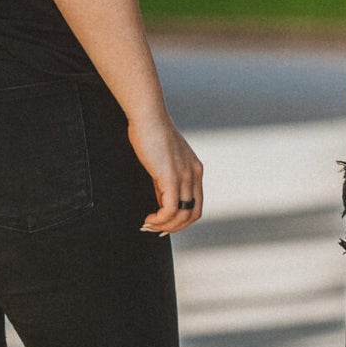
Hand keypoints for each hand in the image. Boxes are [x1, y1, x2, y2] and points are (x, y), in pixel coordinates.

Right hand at [128, 111, 203, 233]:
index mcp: (195, 170)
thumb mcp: (164, 160)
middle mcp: (195, 174)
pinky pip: (170, 210)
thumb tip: (161, 199)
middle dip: (175, 227)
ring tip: (148, 225)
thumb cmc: (151, 133)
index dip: (182, 220)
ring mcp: (185, 176)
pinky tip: (148, 219)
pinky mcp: (171, 177)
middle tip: (156, 230)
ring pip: (182, 215)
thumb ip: (166, 180)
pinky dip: (159, 220)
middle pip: (193, 214)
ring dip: (165, 226)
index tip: (164, 224)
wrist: (148, 116)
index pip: (196, 205)